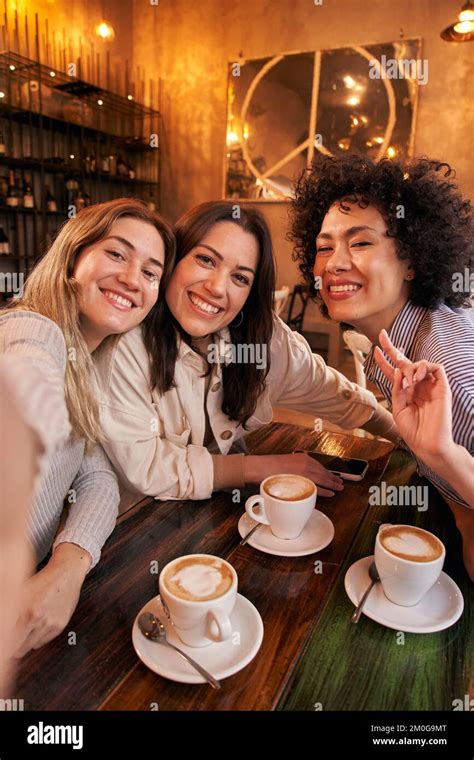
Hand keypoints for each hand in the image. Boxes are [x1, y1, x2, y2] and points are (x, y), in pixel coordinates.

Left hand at [13, 544, 90, 657]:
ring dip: (25, 641)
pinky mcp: (60, 626)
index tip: (4, 643)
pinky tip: (36, 625)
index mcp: (28, 612)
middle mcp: (40, 620)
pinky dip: (37, 638)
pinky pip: (42, 642)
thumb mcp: (20, 592)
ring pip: (30, 646)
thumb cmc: (43, 580)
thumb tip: (4, 626)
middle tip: (12, 636)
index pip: (10, 641)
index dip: (5, 644)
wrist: (66, 573)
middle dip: (13, 644)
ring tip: (25, 628)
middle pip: (19, 648)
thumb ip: (11, 611)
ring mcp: (51, 624)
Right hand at [244, 453, 343, 496]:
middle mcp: (306, 464)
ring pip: (323, 480)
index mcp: (303, 458)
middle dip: (333, 478)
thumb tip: (302, 476)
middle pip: (324, 472)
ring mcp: (305, 473)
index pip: (319, 466)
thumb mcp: (287, 464)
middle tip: (340, 483)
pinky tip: (330, 493)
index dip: (327, 472)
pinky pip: (317, 487)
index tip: (333, 476)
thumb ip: (297, 468)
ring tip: (339, 488)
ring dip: (333, 484)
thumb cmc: (270, 468)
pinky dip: (325, 491)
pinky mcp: (302, 482)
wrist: (262, 468)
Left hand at [374, 329, 453, 459]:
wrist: (427, 443)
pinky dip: (424, 368)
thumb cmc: (412, 430)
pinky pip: (435, 367)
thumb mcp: (397, 408)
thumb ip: (396, 389)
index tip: (374, 350)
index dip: (384, 360)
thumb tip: (398, 370)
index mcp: (405, 392)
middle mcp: (417, 386)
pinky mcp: (442, 386)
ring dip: (410, 368)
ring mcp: (430, 385)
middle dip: (392, 347)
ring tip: (408, 383)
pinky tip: (417, 379)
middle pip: (405, 362)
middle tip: (382, 335)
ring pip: (419, 363)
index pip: (393, 372)